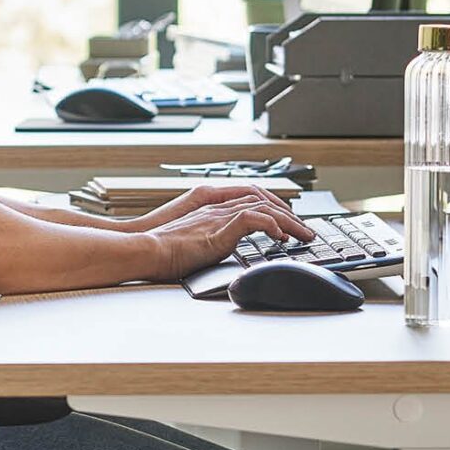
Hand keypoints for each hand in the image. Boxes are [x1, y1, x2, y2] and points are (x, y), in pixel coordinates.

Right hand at [141, 197, 314, 280]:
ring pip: (264, 208)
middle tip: (305, 230)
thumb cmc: (161, 252)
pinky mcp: (218, 229)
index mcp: (210, 208)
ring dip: (288, 221)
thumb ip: (211, 240)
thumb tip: (226, 250)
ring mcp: (218, 216)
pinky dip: (271, 225)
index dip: (274, 207)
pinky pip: (253, 219)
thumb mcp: (193, 242)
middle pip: (263, 200)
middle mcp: (217, 207)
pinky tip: (280, 237)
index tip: (288, 222)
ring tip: (302, 235)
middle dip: (288, 214)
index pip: (251, 198)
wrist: (145, 251)